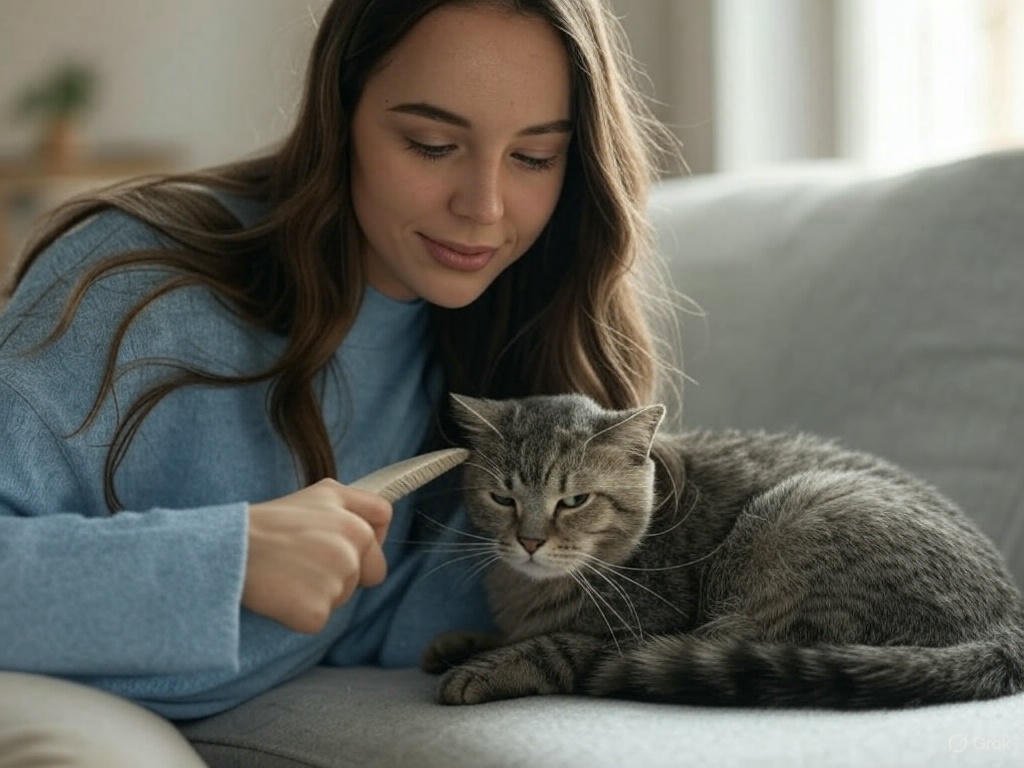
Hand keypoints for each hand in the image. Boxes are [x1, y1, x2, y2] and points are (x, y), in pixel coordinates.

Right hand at [242, 479, 392, 633]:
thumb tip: (376, 526)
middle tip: (303, 563)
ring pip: (342, 596)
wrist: (226, 551)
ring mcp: (338, 577)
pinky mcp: (318, 610)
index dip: (368, 535)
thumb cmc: (263, 525)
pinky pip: (318, 619)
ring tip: (286, 574)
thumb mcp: (315, 495)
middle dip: (346, 572)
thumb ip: (353, 504)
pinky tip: (279, 594)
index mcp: (350, 511)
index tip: (344, 544)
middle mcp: (352, 540)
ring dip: (319, 592)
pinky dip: (299, 614)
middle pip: (370, 570)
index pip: (382, 520)